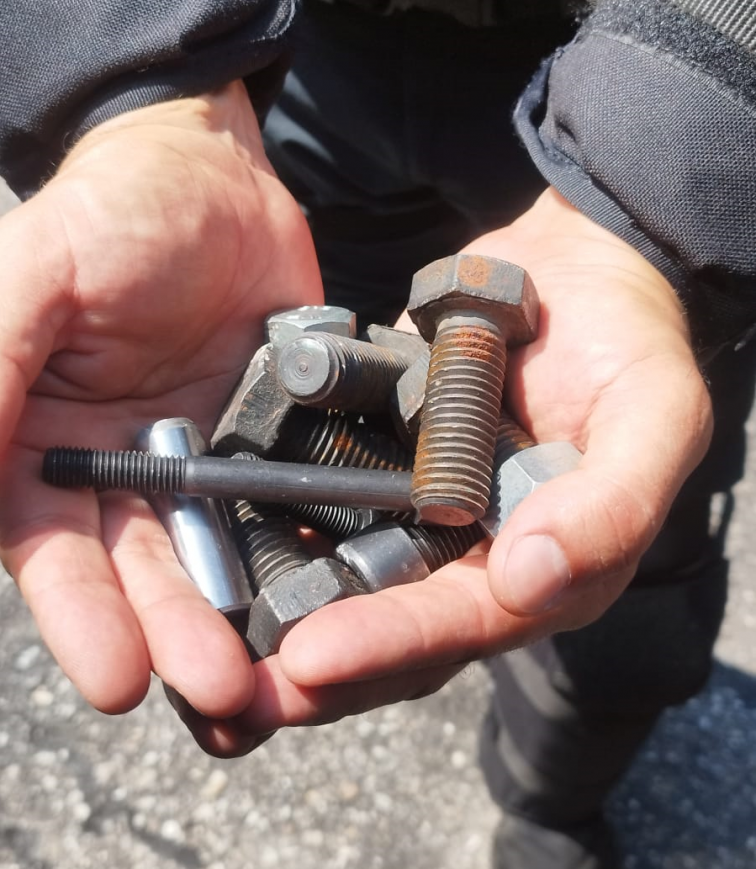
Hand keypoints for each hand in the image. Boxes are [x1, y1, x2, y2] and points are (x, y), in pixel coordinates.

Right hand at [0, 82, 322, 727]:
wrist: (214, 182)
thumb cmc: (113, 213)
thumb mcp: (40, 277)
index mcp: (37, 444)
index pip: (48, 548)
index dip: (78, 615)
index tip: (117, 681)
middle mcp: (112, 471)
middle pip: (137, 570)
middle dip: (173, 632)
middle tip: (220, 692)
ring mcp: (193, 463)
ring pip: (209, 554)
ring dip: (236, 614)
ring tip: (269, 673)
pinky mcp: (259, 445)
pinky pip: (275, 508)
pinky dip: (294, 554)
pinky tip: (324, 601)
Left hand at [219, 188, 711, 753]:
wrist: (573, 275)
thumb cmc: (629, 345)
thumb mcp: (653, 417)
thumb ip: (610, 504)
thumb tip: (533, 579)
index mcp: (537, 569)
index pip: (460, 623)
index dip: (390, 645)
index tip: (311, 659)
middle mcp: (466, 557)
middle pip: (385, 626)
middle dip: (311, 664)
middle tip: (229, 692)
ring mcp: (412, 513)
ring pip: (338, 577)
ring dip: (273, 612)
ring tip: (199, 639)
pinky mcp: (373, 466)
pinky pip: (317, 504)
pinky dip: (268, 526)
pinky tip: (208, 539)